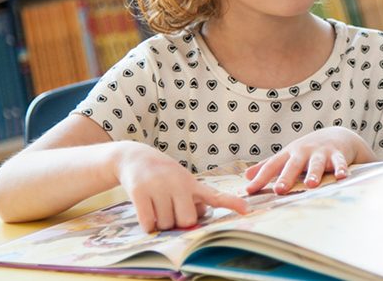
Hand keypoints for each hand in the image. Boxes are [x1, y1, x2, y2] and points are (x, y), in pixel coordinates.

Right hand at [115, 142, 247, 231]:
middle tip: (170, 211)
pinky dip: (147, 225)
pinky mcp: (140, 191)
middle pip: (186, 221)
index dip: (232, 203)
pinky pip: (148, 223)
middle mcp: (178, 183)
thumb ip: (195, 201)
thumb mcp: (184, 182)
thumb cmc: (164, 176)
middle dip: (178, 223)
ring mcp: (159, 186)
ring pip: (166, 224)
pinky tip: (146, 213)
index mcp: (193, 184)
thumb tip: (196, 220)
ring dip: (161, 224)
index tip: (247, 210)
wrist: (135, 157)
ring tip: (157, 207)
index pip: (216, 196)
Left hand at [244, 127, 375, 194]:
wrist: (336, 135)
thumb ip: (268, 166)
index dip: (260, 178)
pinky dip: (341, 168)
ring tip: (311, 185)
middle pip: (293, 165)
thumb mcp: (287, 155)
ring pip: (316, 163)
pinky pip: (339, 162)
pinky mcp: (337, 154)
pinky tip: (342, 177)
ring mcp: (320, 153)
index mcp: (289, 154)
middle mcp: (303, 152)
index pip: (272, 166)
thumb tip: (246, 176)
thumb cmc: (307, 150)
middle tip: (279, 190)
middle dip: (286, 177)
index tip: (249, 190)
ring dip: (314, 173)